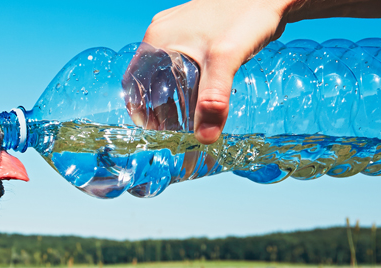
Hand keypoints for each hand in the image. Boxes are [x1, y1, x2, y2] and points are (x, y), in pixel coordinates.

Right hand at [141, 0, 291, 142]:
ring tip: (188, 119)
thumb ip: (213, 100)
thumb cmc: (246, 15)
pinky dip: (187, 83)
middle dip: (159, 107)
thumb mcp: (226, 60)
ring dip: (174, 96)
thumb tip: (204, 138)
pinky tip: (202, 95)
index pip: (134, 82)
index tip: (153, 132)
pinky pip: (182, 63)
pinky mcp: (196, 32)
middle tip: (174, 131)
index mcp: (158, 39)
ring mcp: (179, 31)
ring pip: (167, 72)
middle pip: (150, 80)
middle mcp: (163, 34)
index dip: (139, 110)